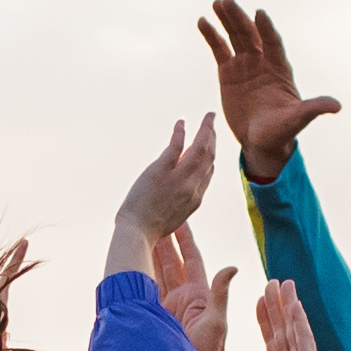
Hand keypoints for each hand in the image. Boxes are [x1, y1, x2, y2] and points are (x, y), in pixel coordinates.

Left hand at [110, 114, 219, 264]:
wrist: (137, 233)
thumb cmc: (148, 228)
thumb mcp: (172, 215)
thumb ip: (179, 198)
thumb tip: (178, 183)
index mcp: (195, 200)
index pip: (208, 173)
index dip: (210, 157)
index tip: (208, 144)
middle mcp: (191, 187)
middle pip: (209, 158)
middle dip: (213, 138)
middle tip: (211, 123)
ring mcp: (178, 179)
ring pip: (200, 149)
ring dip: (206, 129)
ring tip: (208, 116)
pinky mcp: (162, 170)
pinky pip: (176, 146)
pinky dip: (180, 132)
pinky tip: (181, 122)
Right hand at [146, 220, 238, 350]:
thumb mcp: (217, 322)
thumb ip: (221, 293)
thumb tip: (232, 267)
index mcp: (199, 294)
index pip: (191, 259)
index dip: (184, 239)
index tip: (179, 220)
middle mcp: (183, 297)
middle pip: (172, 262)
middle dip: (163, 241)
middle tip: (154, 220)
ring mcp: (169, 308)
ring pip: (157, 275)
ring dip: (149, 256)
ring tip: (140, 235)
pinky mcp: (156, 319)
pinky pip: (147, 294)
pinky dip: (139, 278)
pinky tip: (130, 266)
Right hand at [198, 0, 340, 181]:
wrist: (261, 141)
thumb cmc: (282, 130)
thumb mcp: (298, 120)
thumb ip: (313, 109)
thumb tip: (337, 106)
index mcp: (280, 69)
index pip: (273, 44)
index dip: (267, 29)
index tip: (260, 13)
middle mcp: (263, 61)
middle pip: (252, 35)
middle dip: (241, 18)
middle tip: (228, 1)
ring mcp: (245, 64)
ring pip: (236, 37)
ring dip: (227, 19)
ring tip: (217, 3)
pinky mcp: (228, 72)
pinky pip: (219, 49)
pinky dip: (211, 35)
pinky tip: (202, 21)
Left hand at [240, 280, 325, 350]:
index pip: (273, 342)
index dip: (266, 321)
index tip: (258, 301)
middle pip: (284, 331)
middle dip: (277, 307)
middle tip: (271, 283)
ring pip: (295, 331)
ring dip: (289, 307)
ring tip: (284, 283)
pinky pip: (304, 342)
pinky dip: (300, 323)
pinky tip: (294, 304)